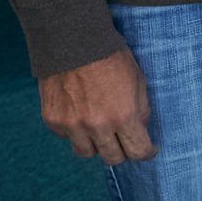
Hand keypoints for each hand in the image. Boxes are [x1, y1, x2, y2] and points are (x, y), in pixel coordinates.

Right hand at [40, 48, 155, 163]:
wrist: (73, 42)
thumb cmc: (112, 58)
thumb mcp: (138, 81)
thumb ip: (141, 110)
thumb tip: (140, 130)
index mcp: (123, 116)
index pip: (138, 151)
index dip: (146, 152)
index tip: (148, 150)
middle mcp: (97, 126)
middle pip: (112, 158)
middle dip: (122, 151)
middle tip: (125, 142)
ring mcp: (72, 125)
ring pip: (86, 153)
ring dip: (96, 145)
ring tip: (101, 131)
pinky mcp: (53, 121)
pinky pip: (67, 137)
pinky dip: (76, 131)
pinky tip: (81, 114)